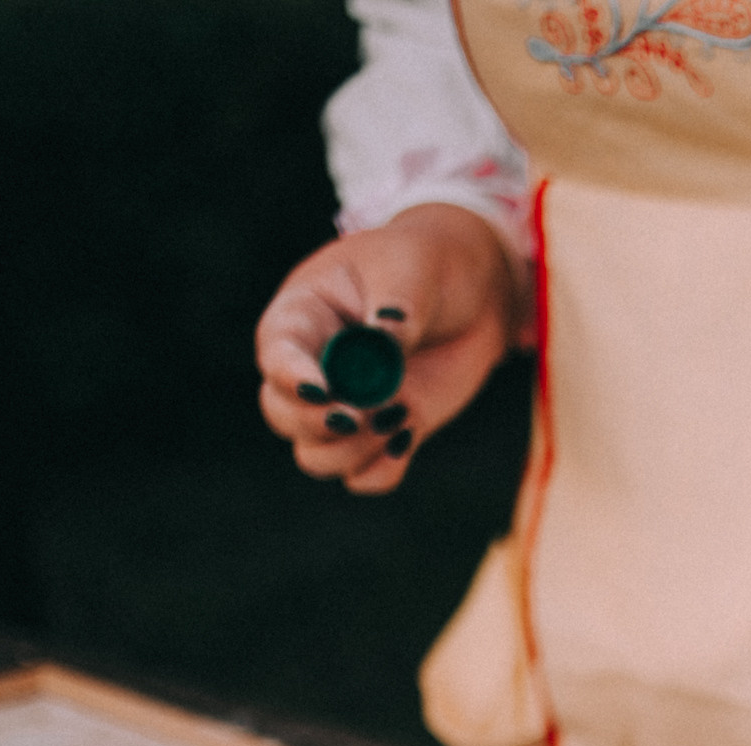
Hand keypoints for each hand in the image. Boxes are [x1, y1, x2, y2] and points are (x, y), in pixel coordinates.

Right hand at [255, 204, 525, 494]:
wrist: (474, 294)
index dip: (291, 379)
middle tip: (368, 412)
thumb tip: (381, 348)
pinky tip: (408, 436)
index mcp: (304, 316)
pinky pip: (364, 477)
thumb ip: (396, 308)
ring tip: (400, 415)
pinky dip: (381, 470)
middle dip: (319, 424)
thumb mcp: (414, 267)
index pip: (276, 354)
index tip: (326, 392)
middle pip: (282, 415)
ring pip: (315, 455)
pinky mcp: (382, 433)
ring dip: (352, 451)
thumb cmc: (428, 263)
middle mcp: (314, 367)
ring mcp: (346, 405)